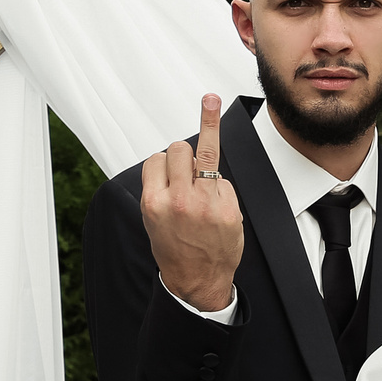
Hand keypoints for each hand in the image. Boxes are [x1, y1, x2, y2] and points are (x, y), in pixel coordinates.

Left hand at [141, 94, 244, 312]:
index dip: (210, 120)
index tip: (209, 99)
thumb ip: (221, 187)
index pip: (210, 152)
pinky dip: (160, 173)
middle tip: (194, 175)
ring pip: (163, 157)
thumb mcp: (233, 217)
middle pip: (182, 149)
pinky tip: (168, 189)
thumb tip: (208, 171)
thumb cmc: (217, 251)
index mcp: (212, 201)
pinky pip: (151, 171)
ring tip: (180, 185)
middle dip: (189, 156)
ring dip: (173, 164)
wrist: (196, 281)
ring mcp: (163, 204)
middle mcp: (185, 201)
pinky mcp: (148, 207)